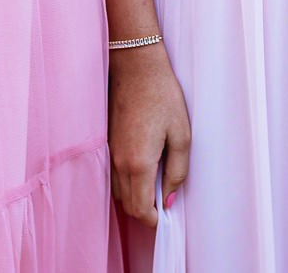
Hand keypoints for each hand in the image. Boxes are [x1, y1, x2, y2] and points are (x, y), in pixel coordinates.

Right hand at [108, 45, 190, 226]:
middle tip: (163, 202)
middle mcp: (119, 163)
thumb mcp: (182, 135)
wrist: (136, 67)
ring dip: (134, 196)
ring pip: (118, 191)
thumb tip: (169, 199)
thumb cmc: (162, 97)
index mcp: (138, 163)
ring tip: (155, 184)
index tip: (166, 215)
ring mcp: (109, 153)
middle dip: (144, 210)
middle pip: (127, 204)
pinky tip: (143, 168)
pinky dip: (126, 181)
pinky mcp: (106, 143)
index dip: (153, 219)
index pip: (140, 209)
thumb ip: (177, 171)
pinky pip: (113, 174)